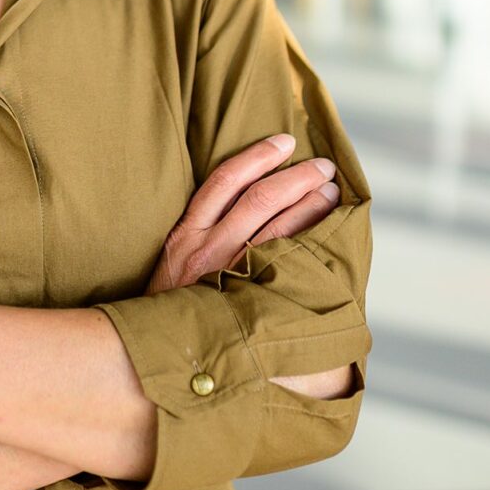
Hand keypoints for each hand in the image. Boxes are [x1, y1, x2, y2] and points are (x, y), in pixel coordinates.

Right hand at [147, 134, 338, 293]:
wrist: (159, 348)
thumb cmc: (170, 301)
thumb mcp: (173, 258)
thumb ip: (201, 230)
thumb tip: (245, 197)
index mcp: (187, 233)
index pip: (225, 180)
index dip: (258, 156)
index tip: (285, 142)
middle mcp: (208, 250)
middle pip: (260, 200)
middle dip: (297, 178)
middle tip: (324, 167)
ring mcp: (230, 276)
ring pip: (279, 231)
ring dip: (310, 207)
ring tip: (330, 193)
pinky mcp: (248, 300)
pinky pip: (285, 266)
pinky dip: (308, 247)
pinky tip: (327, 237)